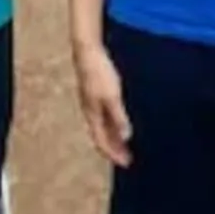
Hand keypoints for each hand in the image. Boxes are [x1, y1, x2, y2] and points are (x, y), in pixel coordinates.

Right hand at [75, 40, 132, 167]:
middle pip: (102, 136)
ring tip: (125, 144)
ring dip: (113, 137)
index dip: (113, 154)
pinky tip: (119, 121)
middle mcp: (90, 112)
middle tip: (128, 158)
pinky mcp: (94, 93)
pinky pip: (103, 115)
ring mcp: (91, 102)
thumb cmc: (99, 73)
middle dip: (114, 148)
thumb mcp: (112, 97)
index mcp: (92, 115)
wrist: (87, 50)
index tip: (126, 163)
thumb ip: (118, 117)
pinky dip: (112, 123)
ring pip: (102, 126)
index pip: (102, 142)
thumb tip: (125, 138)